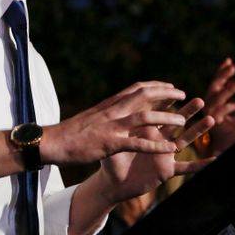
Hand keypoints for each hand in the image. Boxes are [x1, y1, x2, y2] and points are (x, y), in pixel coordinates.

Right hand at [42, 81, 198, 165]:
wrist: (51, 142)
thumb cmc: (70, 133)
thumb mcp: (91, 117)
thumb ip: (106, 112)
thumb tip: (116, 109)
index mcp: (108, 104)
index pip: (136, 88)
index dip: (156, 86)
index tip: (170, 86)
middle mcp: (112, 111)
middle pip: (144, 95)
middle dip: (166, 94)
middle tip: (183, 95)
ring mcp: (111, 126)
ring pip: (145, 117)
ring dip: (166, 117)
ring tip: (183, 120)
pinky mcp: (110, 143)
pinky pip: (138, 143)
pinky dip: (156, 145)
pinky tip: (170, 149)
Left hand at [97, 97, 215, 203]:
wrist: (113, 183)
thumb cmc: (111, 160)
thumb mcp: (112, 141)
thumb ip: (116, 126)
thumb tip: (112, 107)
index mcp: (145, 130)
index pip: (158, 111)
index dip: (166, 101)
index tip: (175, 88)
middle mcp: (158, 140)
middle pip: (175, 122)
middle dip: (187, 111)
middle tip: (200, 100)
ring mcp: (164, 155)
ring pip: (184, 141)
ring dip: (198, 131)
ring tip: (211, 119)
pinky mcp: (167, 170)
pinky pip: (186, 168)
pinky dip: (200, 165)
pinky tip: (215, 160)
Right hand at [202, 58, 234, 154]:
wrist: (230, 142)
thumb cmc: (234, 123)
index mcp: (212, 97)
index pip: (216, 80)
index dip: (221, 70)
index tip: (229, 60)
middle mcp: (208, 103)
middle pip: (214, 86)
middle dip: (223, 75)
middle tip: (233, 67)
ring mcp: (209, 112)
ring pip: (218, 97)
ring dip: (230, 89)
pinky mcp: (214, 121)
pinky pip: (226, 110)